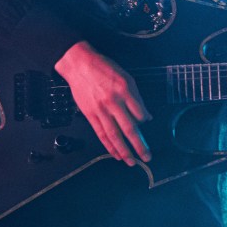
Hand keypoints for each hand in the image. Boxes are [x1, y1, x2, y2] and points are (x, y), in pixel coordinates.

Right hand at [54, 41, 151, 165]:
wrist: (79, 64)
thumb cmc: (104, 68)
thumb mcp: (125, 76)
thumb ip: (135, 96)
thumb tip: (145, 115)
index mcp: (124, 90)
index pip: (139, 112)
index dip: (145, 120)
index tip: (147, 123)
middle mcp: (113, 101)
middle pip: (129, 128)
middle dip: (139, 145)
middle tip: (147, 157)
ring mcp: (100, 110)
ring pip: (114, 135)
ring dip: (124, 151)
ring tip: (131, 162)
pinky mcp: (90, 114)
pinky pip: (101, 133)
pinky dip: (108, 145)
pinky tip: (115, 154)